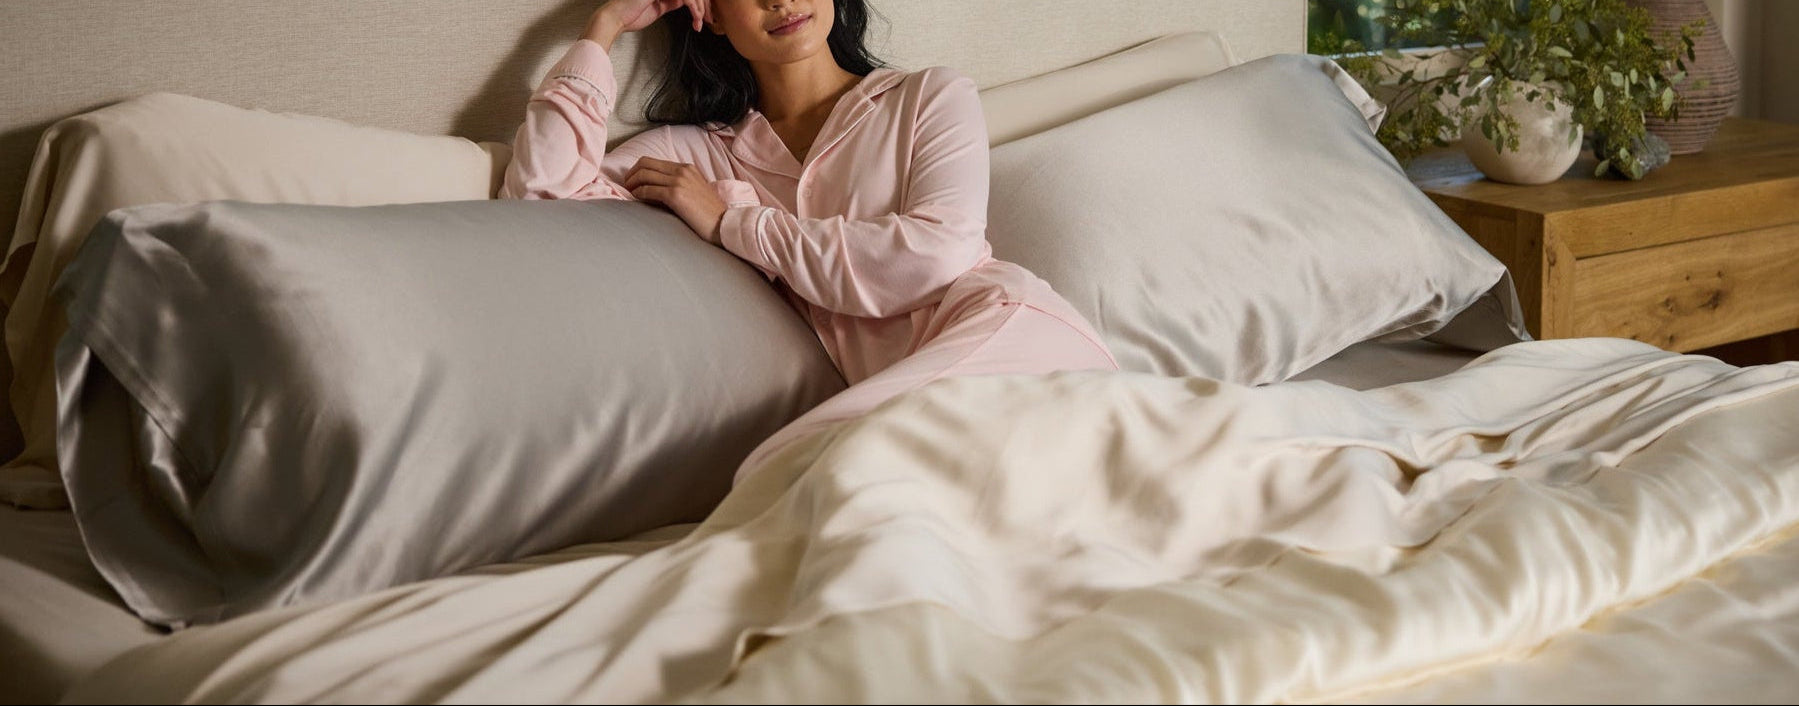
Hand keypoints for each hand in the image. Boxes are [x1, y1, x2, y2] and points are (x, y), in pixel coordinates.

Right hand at [588, 0, 710, 48]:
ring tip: (701, 22)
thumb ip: (671, 1)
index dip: (700, 2)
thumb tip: (685, 2)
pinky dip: (694, 9)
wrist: (616, 19)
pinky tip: (695, 19)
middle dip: (705, 5)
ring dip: (700, 8)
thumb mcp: (658, 8)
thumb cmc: (632, 15)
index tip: (705, 16)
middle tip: (710, 19)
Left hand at [624, 157, 727, 242]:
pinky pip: (648, 189)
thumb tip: (655, 189)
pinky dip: (639, 193)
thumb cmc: (710, 214)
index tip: (632, 180)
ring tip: (629, 193)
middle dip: (631, 173)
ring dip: (632, 183)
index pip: (654, 161)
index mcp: (687, 168)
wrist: (723, 224)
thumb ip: (678, 185)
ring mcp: (679, 181)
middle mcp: (682, 170)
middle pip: (645, 163)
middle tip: (626, 186)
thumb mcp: (695, 191)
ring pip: (644, 174)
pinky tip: (637, 199)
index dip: (638, 168)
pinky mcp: (675, 195)